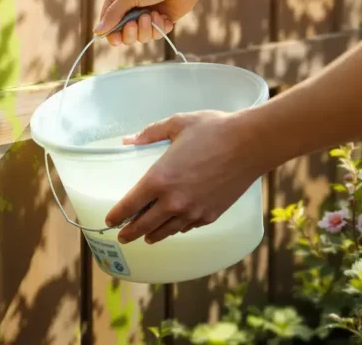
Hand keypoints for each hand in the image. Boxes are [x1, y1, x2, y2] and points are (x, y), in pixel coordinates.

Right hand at [93, 0, 205, 45]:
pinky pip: (155, 35)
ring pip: (139, 37)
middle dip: (130, 32)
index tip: (115, 40)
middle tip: (136, 23)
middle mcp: (130, 6)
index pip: (107, 20)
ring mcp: (146, 14)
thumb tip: (96, 32)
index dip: (110, 32)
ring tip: (153, 16)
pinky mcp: (160, 21)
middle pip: (122, 33)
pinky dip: (159, 28)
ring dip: (146, 29)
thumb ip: (113, 14)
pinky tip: (164, 17)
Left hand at [104, 111, 262, 244]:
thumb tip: (128, 140)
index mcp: (159, 179)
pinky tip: (174, 227)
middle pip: (144, 225)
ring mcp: (193, 210)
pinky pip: (187, 226)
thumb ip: (149, 134)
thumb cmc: (213, 130)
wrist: (251, 143)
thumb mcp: (176, 124)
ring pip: (166, 230)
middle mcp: (173, 201)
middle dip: (130, 232)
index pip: (129, 205)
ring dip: (152, 235)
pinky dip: (177, 228)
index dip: (116, 215)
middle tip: (121, 236)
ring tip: (146, 237)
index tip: (109, 220)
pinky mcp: (210, 215)